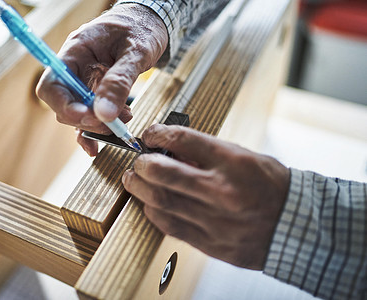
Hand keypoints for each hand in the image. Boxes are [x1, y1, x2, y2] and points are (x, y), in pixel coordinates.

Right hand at [36, 4, 167, 155]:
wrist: (149, 22)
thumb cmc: (140, 27)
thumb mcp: (136, 51)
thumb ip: (119, 81)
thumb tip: (105, 113)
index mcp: (76, 51)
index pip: (52, 84)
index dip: (64, 106)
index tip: (88, 117)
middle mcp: (76, 68)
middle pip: (64, 103)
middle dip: (86, 119)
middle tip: (112, 124)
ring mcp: (86, 81)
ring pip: (79, 113)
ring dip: (97, 125)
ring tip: (122, 125)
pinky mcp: (97, 91)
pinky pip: (92, 114)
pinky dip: (99, 128)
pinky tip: (109, 138)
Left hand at [122, 124, 289, 268]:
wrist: (296, 225)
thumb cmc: (272, 187)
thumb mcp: (244, 157)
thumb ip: (207, 154)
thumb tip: (171, 150)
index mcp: (234, 163)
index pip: (184, 140)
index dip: (158, 133)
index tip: (150, 134)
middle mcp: (223, 191)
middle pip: (164, 172)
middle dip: (142, 164)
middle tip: (138, 162)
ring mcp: (215, 220)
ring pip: (161, 201)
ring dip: (141, 188)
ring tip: (135, 180)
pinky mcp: (211, 243)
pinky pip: (170, 226)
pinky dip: (154, 212)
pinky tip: (151, 203)